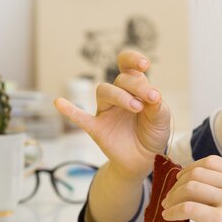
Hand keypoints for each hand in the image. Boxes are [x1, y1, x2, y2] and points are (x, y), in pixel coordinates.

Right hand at [54, 50, 171, 181]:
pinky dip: (70, 110)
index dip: (133, 60)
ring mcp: (106, 111)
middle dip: (136, 86)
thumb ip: (157, 105)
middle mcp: (118, 96)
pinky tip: (59, 102)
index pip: (128, 66)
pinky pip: (80, 117)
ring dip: (119, 95)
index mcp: (134, 88)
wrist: (144, 161)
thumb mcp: (161, 118)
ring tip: (136, 107)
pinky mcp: (97, 128)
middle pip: (120, 79)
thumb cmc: (152, 133)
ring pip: (104, 91)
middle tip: (150, 100)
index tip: (145, 64)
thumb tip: (152, 94)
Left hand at [161, 155, 221, 221]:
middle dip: (178, 184)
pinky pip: (187, 209)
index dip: (190, 167)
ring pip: (189, 188)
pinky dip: (173, 212)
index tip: (180, 178)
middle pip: (197, 173)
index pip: (211, 161)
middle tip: (170, 196)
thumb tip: (192, 179)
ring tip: (168, 207)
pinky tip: (169, 217)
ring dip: (173, 198)